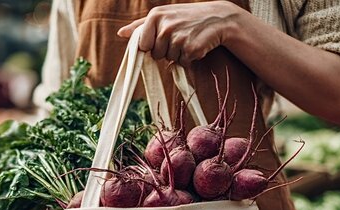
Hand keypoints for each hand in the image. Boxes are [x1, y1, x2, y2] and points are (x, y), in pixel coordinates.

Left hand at [117, 2, 245, 65]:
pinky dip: (189, 58)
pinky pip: (183, 63)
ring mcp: (178, 38)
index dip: (153, 45)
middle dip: (166, 50)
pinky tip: (196, 44)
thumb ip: (140, 26)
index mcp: (155, 15)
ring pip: (169, 60)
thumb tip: (121, 34)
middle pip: (156, 55)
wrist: (218, 18)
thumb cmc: (186, 17)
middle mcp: (165, 26)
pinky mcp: (191, 49)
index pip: (143, 45)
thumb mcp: (163, 15)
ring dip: (179, 54)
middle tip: (180, 36)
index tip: (164, 36)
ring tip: (188, 38)